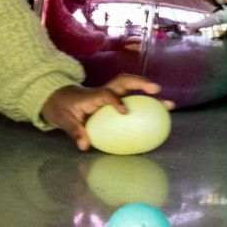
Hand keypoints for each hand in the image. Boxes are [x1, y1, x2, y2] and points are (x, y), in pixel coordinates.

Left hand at [41, 74, 172, 150]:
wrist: (58, 97)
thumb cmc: (62, 108)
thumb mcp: (64, 120)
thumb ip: (74, 132)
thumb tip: (84, 146)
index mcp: (91, 96)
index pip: (105, 94)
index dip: (115, 101)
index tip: (124, 112)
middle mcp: (103, 90)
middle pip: (123, 80)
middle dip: (140, 83)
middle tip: (157, 90)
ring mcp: (110, 92)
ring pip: (131, 86)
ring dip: (150, 92)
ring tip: (168, 104)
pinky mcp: (114, 97)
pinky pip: (132, 97)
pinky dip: (147, 103)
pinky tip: (160, 115)